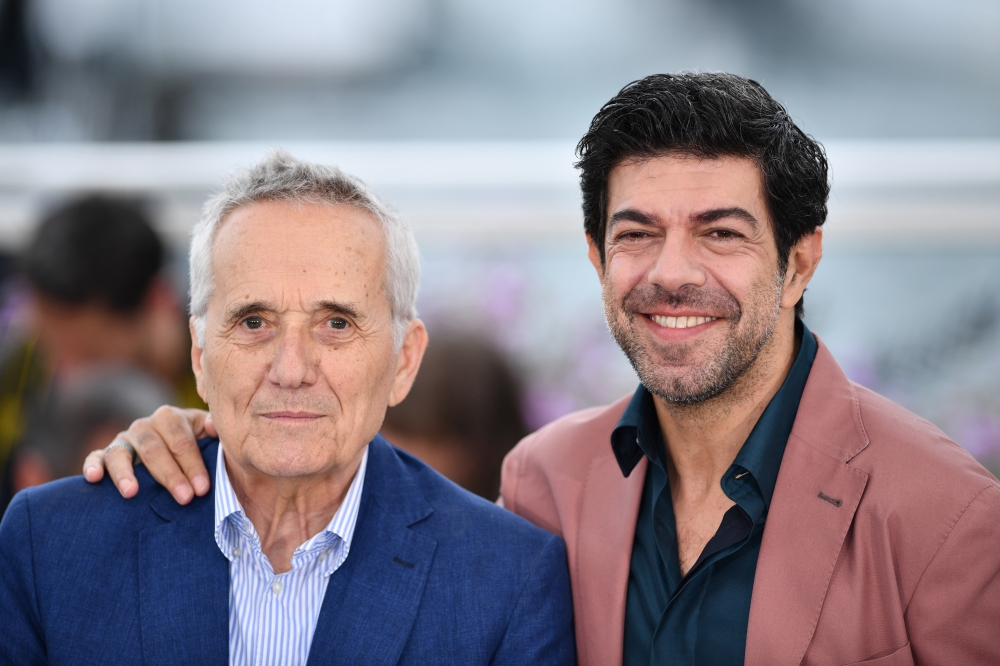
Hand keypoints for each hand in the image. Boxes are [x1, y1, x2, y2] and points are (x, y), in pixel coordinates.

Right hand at [82, 407, 216, 504]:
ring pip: (121, 453)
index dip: (193, 465)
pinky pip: (96, 457)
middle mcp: (145, 426)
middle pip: (154, 449)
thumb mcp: (209, 437)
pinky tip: (94, 479)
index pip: (181, 441)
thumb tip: (212, 427)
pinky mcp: (106, 454)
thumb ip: (213, 431)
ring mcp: (124, 439)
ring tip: (132, 493)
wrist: (175, 452)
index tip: (202, 489)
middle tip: (184, 498)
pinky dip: (92, 465)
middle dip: (170, 475)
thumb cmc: (198, 447)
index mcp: (172, 418)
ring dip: (126, 473)